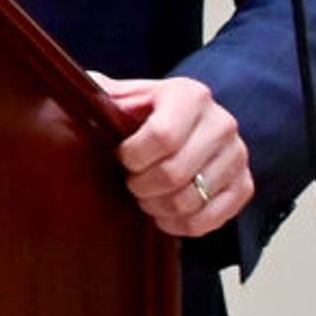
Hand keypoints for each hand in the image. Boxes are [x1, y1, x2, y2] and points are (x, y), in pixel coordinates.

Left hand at [93, 72, 252, 239]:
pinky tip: (165, 214)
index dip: (133, 157)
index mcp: (190, 95)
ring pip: (191, 201)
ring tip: (147, 197)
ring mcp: (237, 155)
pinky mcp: (244, 184)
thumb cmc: (141, 115)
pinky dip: (181, 225)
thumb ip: (96, 93)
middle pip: (174, 174)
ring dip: (158, 207)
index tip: (122, 157)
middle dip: (141, 186)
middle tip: (131, 183)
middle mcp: (221, 122)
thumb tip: (71, 90)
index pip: (162, 137)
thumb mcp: (119, 97)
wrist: (183, 126)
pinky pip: (212, 219)